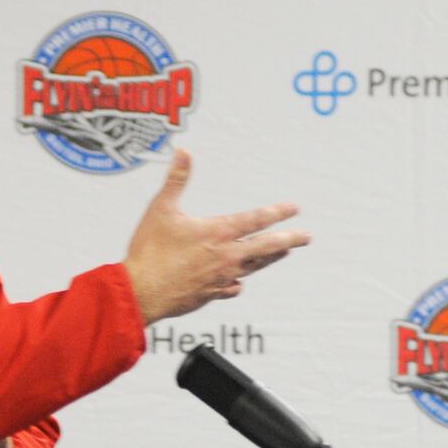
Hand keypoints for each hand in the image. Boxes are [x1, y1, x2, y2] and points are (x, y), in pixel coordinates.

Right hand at [123, 150, 309, 323]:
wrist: (141, 293)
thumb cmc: (149, 252)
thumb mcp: (161, 210)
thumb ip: (176, 180)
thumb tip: (184, 153)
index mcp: (218, 233)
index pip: (256, 219)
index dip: (278, 212)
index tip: (294, 208)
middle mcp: (226, 256)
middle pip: (267, 247)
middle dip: (289, 240)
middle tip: (306, 237)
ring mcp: (220, 278)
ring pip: (254, 267)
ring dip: (270, 258)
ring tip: (282, 253)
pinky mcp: (210, 295)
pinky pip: (232, 288)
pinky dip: (238, 283)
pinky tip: (238, 283)